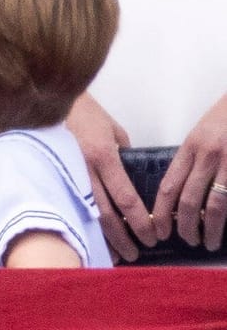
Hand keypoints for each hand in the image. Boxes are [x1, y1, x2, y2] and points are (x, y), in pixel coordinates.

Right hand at [65, 93, 149, 262]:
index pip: (126, 198)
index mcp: (102, 157)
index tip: (152, 235)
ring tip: (118, 254)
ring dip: (104, 238)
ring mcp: (67, 175)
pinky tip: (93, 238)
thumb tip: (132, 177)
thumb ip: (124, 156)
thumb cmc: (86, 114)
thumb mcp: (114, 132)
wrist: (51, 104)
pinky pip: (73, 206)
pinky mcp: (55, 178)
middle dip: (124, 237)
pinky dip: (85, 225)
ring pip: (87, 214)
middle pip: (106, 214)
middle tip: (136, 253)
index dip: (140, 221)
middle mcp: (84, 170)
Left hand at [151, 94, 226, 250]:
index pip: (168, 186)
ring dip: (209, 229)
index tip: (158, 229)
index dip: (161, 212)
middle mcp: (207, 156)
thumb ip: (191, 161)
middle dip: (184, 226)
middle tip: (185, 240)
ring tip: (207, 242)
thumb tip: (178, 193)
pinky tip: (226, 230)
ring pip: (214, 205)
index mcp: (190, 148)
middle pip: (188, 200)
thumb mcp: (202, 136)